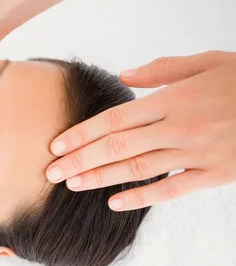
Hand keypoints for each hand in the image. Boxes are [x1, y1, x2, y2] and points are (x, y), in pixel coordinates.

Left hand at [45, 50, 235, 210]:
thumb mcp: (207, 62)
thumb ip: (162, 70)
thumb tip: (123, 75)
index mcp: (172, 100)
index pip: (115, 120)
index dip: (82, 134)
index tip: (56, 145)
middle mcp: (179, 128)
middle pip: (117, 148)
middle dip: (79, 161)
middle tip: (50, 172)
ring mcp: (196, 154)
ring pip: (137, 170)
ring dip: (100, 179)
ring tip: (72, 185)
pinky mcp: (214, 175)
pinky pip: (171, 190)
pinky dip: (142, 197)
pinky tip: (115, 202)